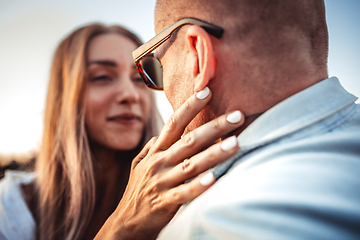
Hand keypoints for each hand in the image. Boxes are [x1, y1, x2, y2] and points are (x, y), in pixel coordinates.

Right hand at [95, 87, 243, 239]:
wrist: (126, 222)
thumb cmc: (138, 190)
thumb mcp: (139, 165)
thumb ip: (150, 147)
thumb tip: (159, 134)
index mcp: (156, 151)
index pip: (173, 123)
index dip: (190, 106)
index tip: (207, 91)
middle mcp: (159, 162)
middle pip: (189, 140)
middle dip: (215, 126)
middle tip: (238, 115)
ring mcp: (162, 182)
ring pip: (191, 164)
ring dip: (214, 153)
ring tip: (235, 143)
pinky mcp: (165, 202)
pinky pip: (184, 192)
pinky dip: (198, 185)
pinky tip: (213, 178)